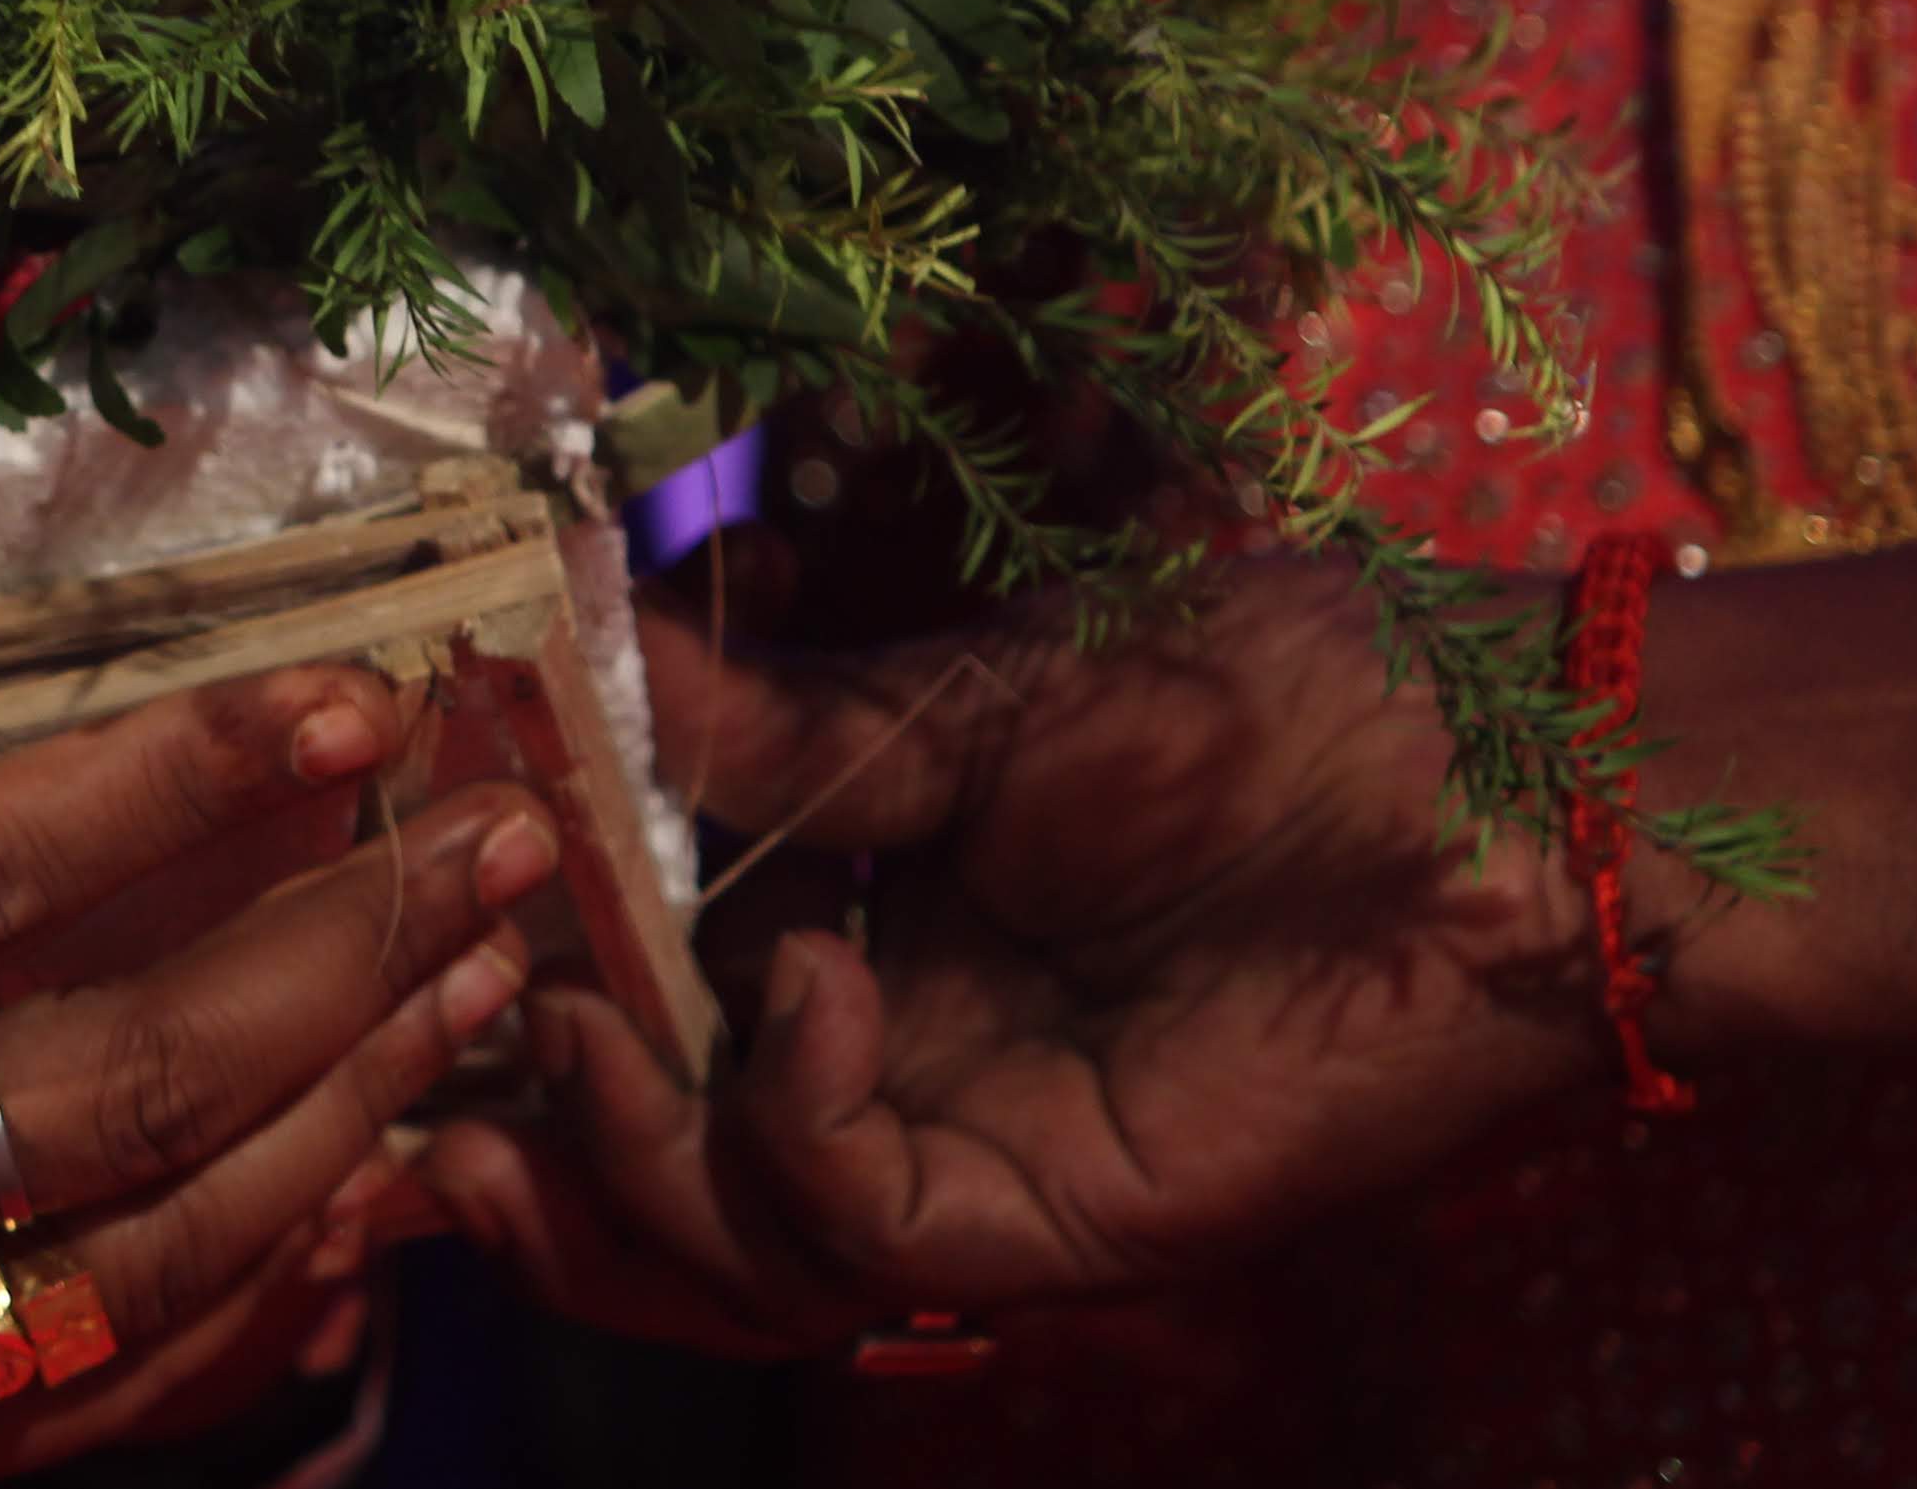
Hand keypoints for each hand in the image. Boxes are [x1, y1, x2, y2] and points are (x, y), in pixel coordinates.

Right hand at [0, 554, 562, 1486]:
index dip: (179, 788)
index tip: (345, 696)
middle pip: (122, 1080)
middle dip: (341, 952)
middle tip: (506, 841)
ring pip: (144, 1262)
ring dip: (344, 1124)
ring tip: (485, 1002)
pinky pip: (76, 1416)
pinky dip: (246, 1328)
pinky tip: (363, 1229)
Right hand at [420, 551, 1916, 1349]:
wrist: (1506, 788)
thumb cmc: (1279, 696)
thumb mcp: (980, 683)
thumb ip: (785, 724)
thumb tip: (587, 666)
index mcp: (869, 925)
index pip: (649, 1007)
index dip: (521, 988)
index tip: (410, 910)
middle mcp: (898, 1060)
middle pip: (658, 1171)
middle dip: (524, 1140)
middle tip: (427, 1066)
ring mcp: (973, 1151)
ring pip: (730, 1249)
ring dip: (621, 1157)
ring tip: (586, 1030)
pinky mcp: (1055, 1222)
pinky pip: (856, 1236)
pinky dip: (788, 1128)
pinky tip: (809, 994)